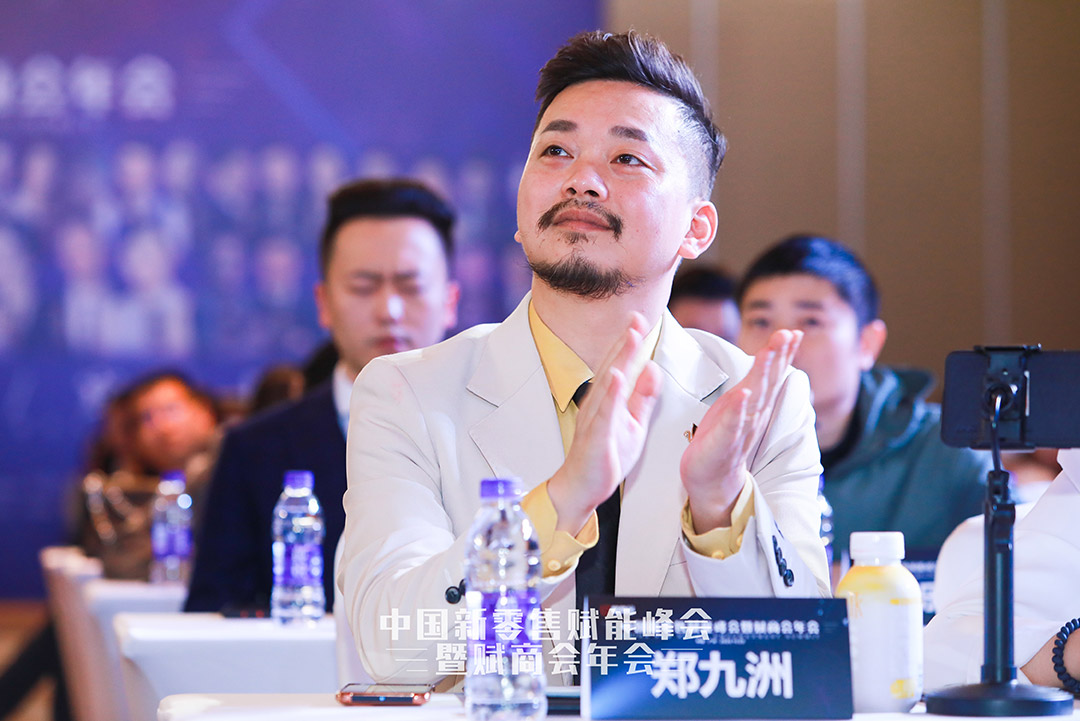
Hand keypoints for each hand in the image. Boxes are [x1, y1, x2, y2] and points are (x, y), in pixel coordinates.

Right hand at [547, 313, 662, 534]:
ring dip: (619, 359)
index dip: (629, 342)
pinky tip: (618, 377)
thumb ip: (643, 397)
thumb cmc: (605, 455)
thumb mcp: (633, 423)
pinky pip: (605, 413)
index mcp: (609, 400)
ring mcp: (596, 419)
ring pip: (609, 384)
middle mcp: (599, 404)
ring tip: (630, 337)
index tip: (639, 318)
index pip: (620, 365)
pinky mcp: (596, 437)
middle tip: (636, 317)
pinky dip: (611, 394)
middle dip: (625, 341)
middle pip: (613, 366)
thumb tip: (653, 369)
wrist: (582, 487)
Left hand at [679, 329, 802, 532]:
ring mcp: (740, 429)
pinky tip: (744, 395)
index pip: (773, 375)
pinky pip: (733, 425)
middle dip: (778, 357)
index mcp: (756, 404)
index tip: (793, 332)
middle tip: (787, 334)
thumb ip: (756, 384)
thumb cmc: (724, 438)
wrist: (713, 481)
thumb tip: (769, 358)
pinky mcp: (724, 444)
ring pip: (754, 398)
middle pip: (768, 382)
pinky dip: (739, 411)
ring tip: (768, 352)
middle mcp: (753, 415)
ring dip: (762, 375)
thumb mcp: (740, 406)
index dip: (783, 354)